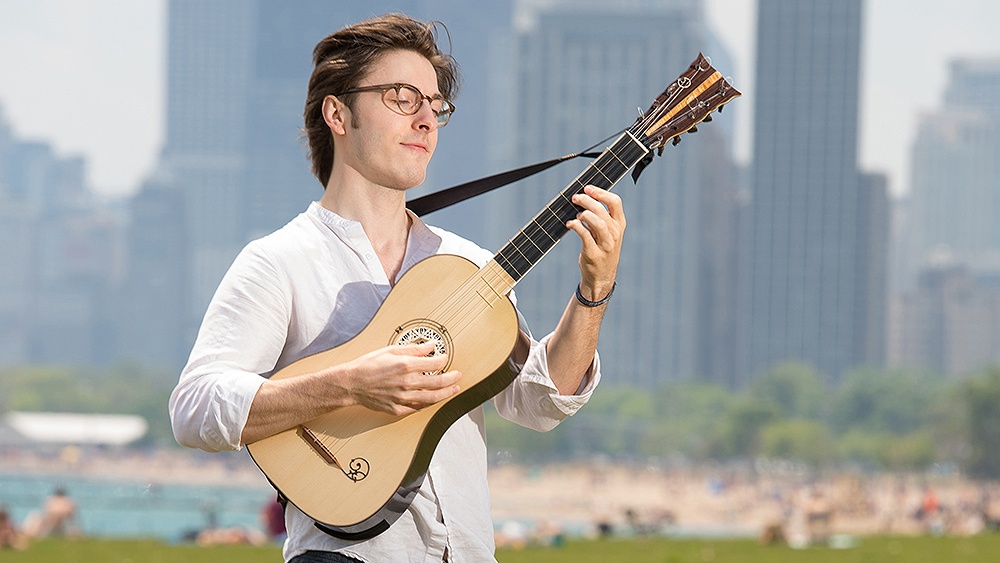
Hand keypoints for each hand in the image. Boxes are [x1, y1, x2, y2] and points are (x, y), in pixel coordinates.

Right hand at [340, 342, 461, 415]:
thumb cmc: (368, 365)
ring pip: (432, 398)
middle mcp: (407, 383)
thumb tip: (430, 346)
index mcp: (406, 366)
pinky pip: (418, 408)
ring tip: (453, 389)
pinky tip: (433, 400)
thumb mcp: (391, 350)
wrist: (351, 383)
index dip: (444, 360)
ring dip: (446, 393)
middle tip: (457, 375)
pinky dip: (428, 404)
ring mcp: (403, 397)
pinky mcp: (397, 408)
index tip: (445, 358)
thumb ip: (413, 349)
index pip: (435, 363)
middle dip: (452, 378)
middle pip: (438, 382)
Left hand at [567, 185, 625, 300]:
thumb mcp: (608, 233)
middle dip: (586, 200)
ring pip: (596, 221)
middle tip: (575, 198)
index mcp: (619, 225)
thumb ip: (601, 216)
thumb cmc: (602, 250)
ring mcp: (606, 244)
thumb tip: (584, 197)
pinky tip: (570, 224)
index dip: (601, 192)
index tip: (588, 189)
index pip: (615, 202)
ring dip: (583, 214)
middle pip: (601, 210)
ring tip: (576, 215)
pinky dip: (575, 226)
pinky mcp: (593, 253)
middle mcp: (615, 234)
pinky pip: (584, 234)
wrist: (601, 277)